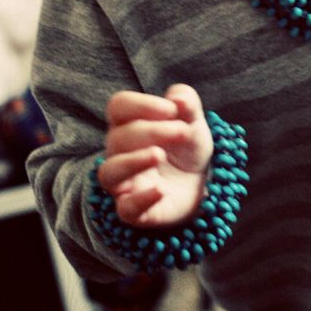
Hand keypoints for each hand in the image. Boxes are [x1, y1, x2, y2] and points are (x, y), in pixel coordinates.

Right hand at [97, 84, 213, 228]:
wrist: (201, 182)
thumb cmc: (186, 145)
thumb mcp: (193, 120)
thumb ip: (187, 102)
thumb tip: (177, 99)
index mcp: (129, 124)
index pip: (118, 107)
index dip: (142, 105)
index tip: (172, 110)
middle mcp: (119, 152)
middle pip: (118, 137)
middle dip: (152, 131)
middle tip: (183, 132)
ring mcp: (125, 182)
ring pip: (109, 172)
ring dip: (132, 161)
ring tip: (159, 155)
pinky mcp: (135, 211)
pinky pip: (125, 209)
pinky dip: (141, 199)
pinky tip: (161, 191)